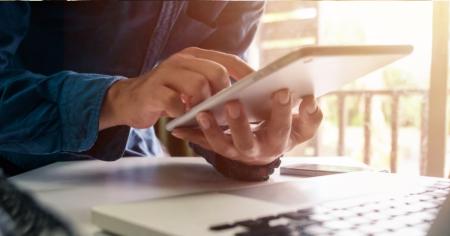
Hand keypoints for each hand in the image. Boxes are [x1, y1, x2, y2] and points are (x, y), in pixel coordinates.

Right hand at [99, 47, 252, 129]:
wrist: (130, 100)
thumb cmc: (169, 95)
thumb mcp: (192, 85)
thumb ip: (213, 86)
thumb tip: (245, 100)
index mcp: (196, 57)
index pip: (229, 60)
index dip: (247, 75)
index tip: (263, 89)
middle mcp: (182, 60)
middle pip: (216, 72)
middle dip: (224, 93)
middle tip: (224, 110)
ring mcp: (166, 73)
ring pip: (197, 85)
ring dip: (204, 105)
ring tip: (202, 115)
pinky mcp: (153, 91)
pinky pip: (175, 102)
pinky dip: (183, 113)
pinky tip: (182, 117)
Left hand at [171, 90, 322, 165]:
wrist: (268, 146)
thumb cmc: (285, 131)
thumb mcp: (303, 127)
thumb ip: (311, 116)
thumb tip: (310, 101)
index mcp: (278, 142)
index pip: (282, 127)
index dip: (282, 111)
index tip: (281, 91)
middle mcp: (255, 151)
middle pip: (246, 142)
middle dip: (240, 124)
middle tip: (233, 103)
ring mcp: (235, 151)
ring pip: (222, 145)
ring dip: (211, 130)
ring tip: (201, 113)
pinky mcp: (220, 147)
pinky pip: (204, 143)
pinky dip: (191, 135)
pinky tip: (178, 127)